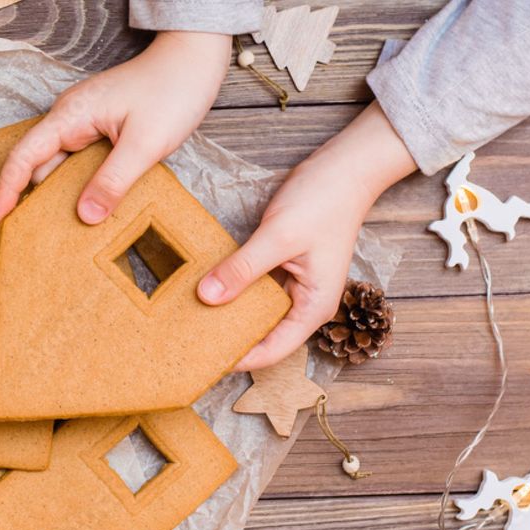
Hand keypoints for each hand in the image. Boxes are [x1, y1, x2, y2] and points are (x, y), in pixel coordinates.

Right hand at [0, 31, 229, 225]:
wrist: (193, 60)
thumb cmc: (172, 90)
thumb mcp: (145, 143)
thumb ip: (113, 181)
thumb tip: (85, 217)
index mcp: (71, 115)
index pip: (25, 156)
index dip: (7, 189)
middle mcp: (71, 119)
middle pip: (39, 166)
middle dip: (30, 200)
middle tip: (29, 239)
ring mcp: (84, 124)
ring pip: (60, 167)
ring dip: (59, 196)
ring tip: (58, 232)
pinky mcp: (100, 130)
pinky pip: (79, 163)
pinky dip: (79, 186)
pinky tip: (87, 208)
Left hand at [197, 102, 416, 370]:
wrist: (344, 168)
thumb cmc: (323, 202)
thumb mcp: (279, 236)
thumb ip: (244, 268)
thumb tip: (207, 297)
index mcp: (313, 308)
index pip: (271, 351)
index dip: (238, 360)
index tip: (201, 361)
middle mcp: (303, 304)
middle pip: (261, 336)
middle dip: (227, 340)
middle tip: (185, 341)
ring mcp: (292, 287)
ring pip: (254, 313)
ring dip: (227, 314)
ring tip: (188, 318)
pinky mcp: (280, 269)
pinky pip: (252, 289)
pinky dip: (232, 290)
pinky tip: (205, 288)